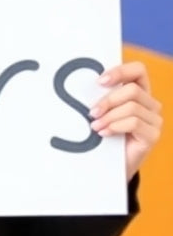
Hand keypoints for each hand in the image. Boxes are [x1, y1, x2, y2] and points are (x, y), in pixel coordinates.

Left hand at [90, 61, 162, 179]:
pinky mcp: (153, 135)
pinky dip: (115, 126)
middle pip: (132, 90)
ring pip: (132, 107)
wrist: (108, 165)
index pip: (138, 70)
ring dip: (109, 117)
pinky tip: (104, 133)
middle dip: (108, 101)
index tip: (99, 81)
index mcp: (139, 92)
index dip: (120, 71)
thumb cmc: (103, 135)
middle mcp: (150, 104)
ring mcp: (154, 120)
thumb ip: (100, 99)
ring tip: (95, 126)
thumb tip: (81, 86)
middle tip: (92, 113)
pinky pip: (134, 123)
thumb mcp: (101, 113)